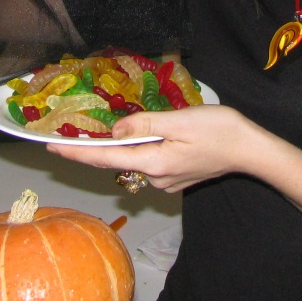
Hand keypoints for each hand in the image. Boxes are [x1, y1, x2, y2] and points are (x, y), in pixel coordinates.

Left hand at [46, 104, 267, 193]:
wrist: (251, 149)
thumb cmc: (219, 130)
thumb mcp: (179, 121)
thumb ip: (144, 125)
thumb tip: (115, 130)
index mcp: (153, 162)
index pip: (105, 158)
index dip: (77, 152)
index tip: (50, 149)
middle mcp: (156, 177)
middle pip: (118, 160)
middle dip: (99, 147)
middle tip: (74, 134)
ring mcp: (167, 180)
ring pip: (136, 160)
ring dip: (129, 145)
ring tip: (128, 127)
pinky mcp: (177, 177)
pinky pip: (151, 161)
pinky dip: (145, 148)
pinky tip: (156, 135)